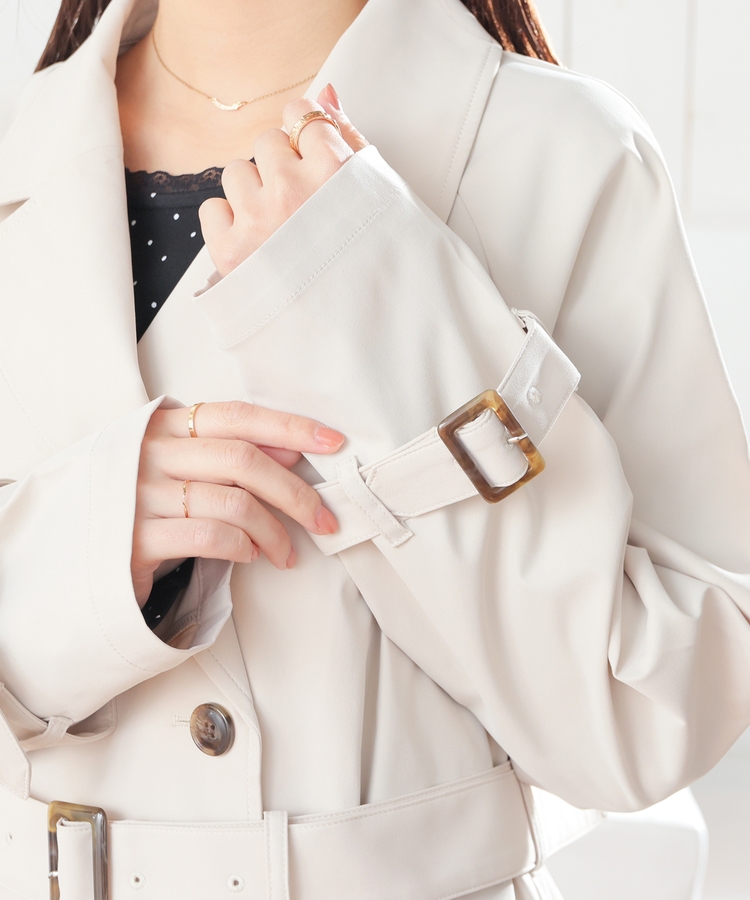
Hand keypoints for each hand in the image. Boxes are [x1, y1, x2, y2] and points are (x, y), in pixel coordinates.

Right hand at [131, 400, 344, 605]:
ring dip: (274, 532)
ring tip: (286, 553)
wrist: (74, 554)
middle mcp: (150, 454)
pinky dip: (242, 547)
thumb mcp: (181, 470)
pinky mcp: (134, 539)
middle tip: (323, 520)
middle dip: (295, 492)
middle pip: (243, 460)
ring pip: (233, 503)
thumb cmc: (139, 506)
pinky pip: (209, 538)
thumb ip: (229, 454)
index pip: (238, 416)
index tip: (333, 441)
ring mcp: (139, 495)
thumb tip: (291, 448)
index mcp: (164, 428)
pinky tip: (250, 556)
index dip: (290, 425)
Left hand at [200, 84, 367, 277]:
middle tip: (301, 206)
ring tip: (278, 227)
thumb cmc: (372, 260)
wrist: (355, 333)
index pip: (301, 114)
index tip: (311, 157)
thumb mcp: (379, 196)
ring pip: (236, 172)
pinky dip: (229, 224)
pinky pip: (212, 210)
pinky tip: (256, 245)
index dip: (305, 134)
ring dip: (253, 193)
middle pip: (267, 142)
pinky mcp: (231, 253)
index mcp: (337, 173)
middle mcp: (295, 192)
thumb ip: (349, 139)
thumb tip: (324, 94)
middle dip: (280, 166)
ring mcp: (259, 222)